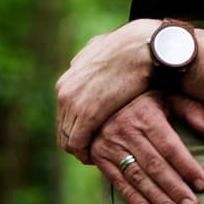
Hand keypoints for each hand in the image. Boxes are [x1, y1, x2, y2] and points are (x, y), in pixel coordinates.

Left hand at [57, 20, 158, 158]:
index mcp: (66, 82)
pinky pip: (78, 144)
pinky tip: (102, 156)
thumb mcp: (99, 48)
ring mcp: (73, 104)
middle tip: (97, 152)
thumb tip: (77, 65)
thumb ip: (85, 60)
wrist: (140, 48)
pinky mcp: (87, 114)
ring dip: (83, 151)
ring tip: (101, 156)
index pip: (63, 118)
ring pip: (68, 141)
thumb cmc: (126, 48)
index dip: (77, 131)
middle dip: (79, 144)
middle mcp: (64, 93)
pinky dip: (87, 154)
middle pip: (63, 131)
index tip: (92, 138)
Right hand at [90, 92, 203, 203]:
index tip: (203, 185)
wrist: (103, 103)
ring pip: (137, 175)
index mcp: (147, 114)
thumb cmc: (145, 102)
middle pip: (155, 164)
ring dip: (156, 196)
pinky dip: (132, 197)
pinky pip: (118, 180)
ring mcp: (112, 144)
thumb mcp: (167, 97)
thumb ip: (191, 110)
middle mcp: (128, 129)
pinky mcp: (101, 157)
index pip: (170, 145)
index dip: (187, 166)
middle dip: (174, 187)